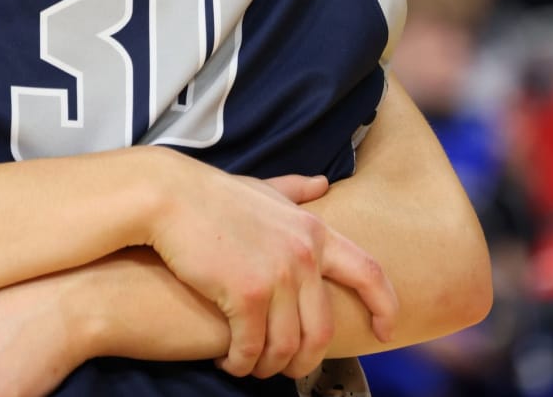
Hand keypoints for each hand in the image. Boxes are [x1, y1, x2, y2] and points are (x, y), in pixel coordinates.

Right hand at [148, 156, 396, 378]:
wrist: (166, 195)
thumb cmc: (209, 195)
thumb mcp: (261, 189)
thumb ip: (293, 191)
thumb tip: (322, 183)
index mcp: (313, 231)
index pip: (369, 273)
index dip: (384, 306)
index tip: (386, 331)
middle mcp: (303, 254)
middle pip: (321, 330)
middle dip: (306, 360)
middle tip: (286, 369)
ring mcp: (276, 275)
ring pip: (287, 347)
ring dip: (269, 367)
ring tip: (250, 366)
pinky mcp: (246, 294)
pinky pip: (252, 348)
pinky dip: (241, 363)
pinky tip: (228, 360)